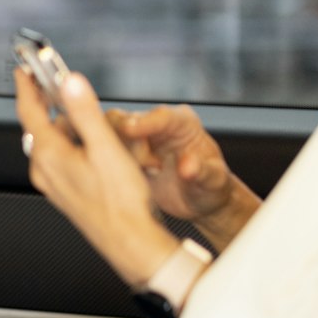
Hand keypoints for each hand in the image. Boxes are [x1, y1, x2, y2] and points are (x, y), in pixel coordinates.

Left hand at [16, 69, 177, 289]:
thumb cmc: (120, 201)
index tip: (24, 71)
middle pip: (40, 127)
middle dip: (48, 104)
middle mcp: (44, 170)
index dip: (26, 86)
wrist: (129, 241)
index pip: (28, 111)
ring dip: (65, 127)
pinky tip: (92, 147)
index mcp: (49, 155)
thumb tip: (70, 83)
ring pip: (53, 144)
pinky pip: (61, 160)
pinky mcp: (65, 193)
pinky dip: (71, 145)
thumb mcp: (106, 147)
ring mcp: (53, 184)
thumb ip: (86, 112)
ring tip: (87, 117)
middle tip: (55, 86)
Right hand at [105, 104, 259, 247]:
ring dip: (119, 157)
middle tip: (151, 167)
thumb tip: (188, 166)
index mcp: (182, 123)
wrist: (199, 201)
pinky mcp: (123, 153)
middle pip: (124, 119)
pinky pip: (103, 151)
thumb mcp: (214, 182)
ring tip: (148, 174)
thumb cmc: (211, 187)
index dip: (143, 122)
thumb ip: (203, 172)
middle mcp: (156, 125)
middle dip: (128, 143)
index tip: (130, 130)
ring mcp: (137, 139)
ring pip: (109, 135)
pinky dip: (109, 165)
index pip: (160, 115)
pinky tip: (131, 178)